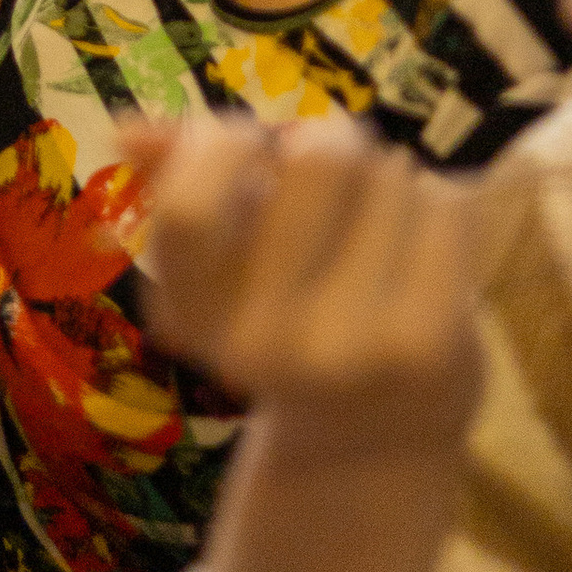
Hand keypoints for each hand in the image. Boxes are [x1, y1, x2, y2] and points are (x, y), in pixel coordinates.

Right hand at [142, 111, 485, 468]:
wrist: (374, 442)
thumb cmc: (288, 319)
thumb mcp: (222, 264)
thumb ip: (177, 183)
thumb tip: (125, 129)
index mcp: (191, 316)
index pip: (188, 208)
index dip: (224, 142)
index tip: (248, 145)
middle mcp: (257, 346)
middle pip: (316, 158)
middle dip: (332, 141)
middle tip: (339, 173)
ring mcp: (347, 349)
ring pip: (389, 172)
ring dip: (391, 178)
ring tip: (380, 228)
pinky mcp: (427, 345)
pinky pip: (446, 205)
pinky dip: (443, 203)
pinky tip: (428, 247)